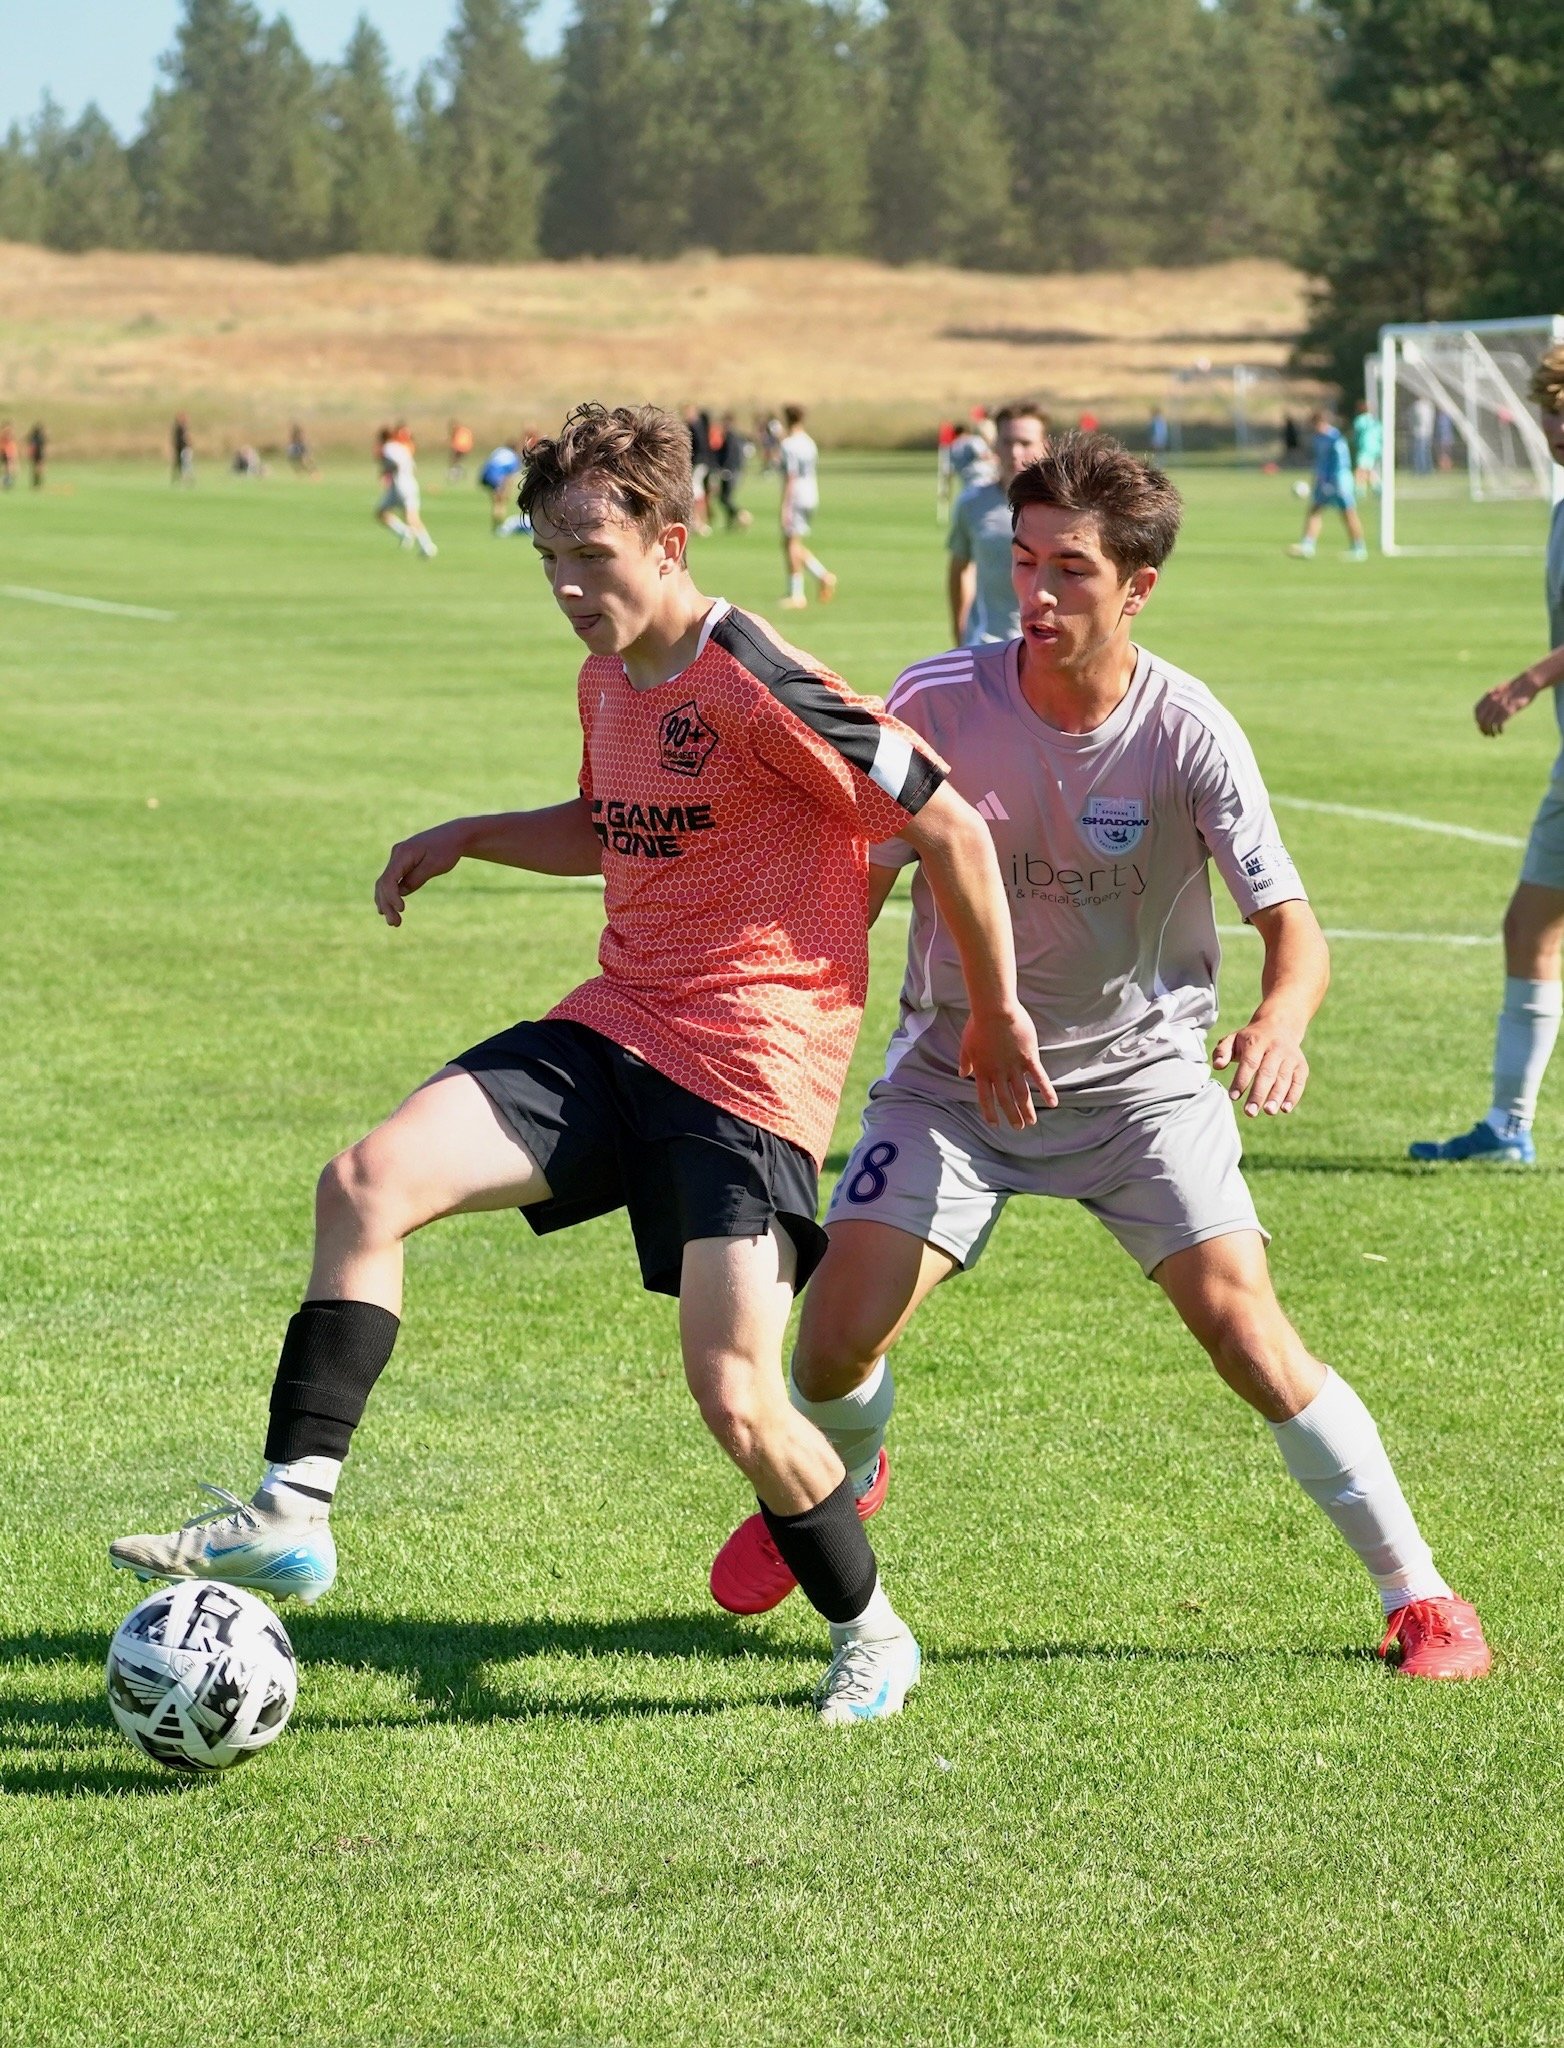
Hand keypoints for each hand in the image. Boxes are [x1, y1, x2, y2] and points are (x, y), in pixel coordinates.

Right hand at [373, 819, 470, 925]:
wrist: (454, 836)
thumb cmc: (447, 850)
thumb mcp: (434, 866)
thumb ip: (416, 879)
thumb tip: (401, 893)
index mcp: (403, 853)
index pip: (389, 879)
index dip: (391, 897)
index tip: (402, 910)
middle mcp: (396, 854)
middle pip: (383, 883)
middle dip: (387, 905)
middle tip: (395, 924)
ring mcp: (398, 858)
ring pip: (385, 883)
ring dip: (387, 903)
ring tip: (394, 922)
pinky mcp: (402, 863)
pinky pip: (391, 881)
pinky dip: (390, 895)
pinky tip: (391, 910)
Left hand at [959, 1003, 1056, 1128]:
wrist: (994, 1009)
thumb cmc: (978, 1023)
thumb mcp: (966, 1044)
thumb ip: (965, 1061)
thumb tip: (961, 1073)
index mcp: (982, 1070)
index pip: (985, 1097)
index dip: (990, 1112)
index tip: (994, 1124)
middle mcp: (998, 1073)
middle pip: (1005, 1099)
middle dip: (1012, 1115)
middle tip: (1018, 1128)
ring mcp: (1014, 1066)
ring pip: (1021, 1093)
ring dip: (1027, 1110)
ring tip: (1032, 1122)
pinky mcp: (1029, 1057)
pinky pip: (1039, 1077)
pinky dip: (1046, 1091)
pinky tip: (1053, 1103)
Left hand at [1212, 1017, 1308, 1117]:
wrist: (1280, 1026)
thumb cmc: (1251, 1039)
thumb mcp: (1233, 1039)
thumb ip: (1222, 1051)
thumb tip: (1217, 1065)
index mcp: (1256, 1041)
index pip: (1249, 1063)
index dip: (1241, 1080)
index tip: (1233, 1097)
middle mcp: (1276, 1048)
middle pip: (1267, 1073)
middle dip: (1258, 1094)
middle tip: (1250, 1112)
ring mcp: (1290, 1057)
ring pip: (1284, 1078)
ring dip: (1276, 1097)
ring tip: (1268, 1112)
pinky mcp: (1301, 1065)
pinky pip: (1298, 1082)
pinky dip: (1293, 1096)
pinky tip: (1285, 1109)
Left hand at [1475, 671, 1540, 735]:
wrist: (1528, 682)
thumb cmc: (1517, 687)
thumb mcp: (1502, 690)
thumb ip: (1494, 697)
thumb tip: (1490, 706)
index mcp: (1489, 696)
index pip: (1477, 711)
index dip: (1478, 720)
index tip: (1481, 725)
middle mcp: (1492, 701)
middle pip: (1481, 719)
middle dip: (1482, 729)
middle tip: (1487, 734)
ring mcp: (1499, 706)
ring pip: (1488, 723)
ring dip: (1490, 732)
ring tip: (1494, 735)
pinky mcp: (1508, 710)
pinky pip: (1498, 724)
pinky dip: (1498, 730)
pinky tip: (1501, 732)